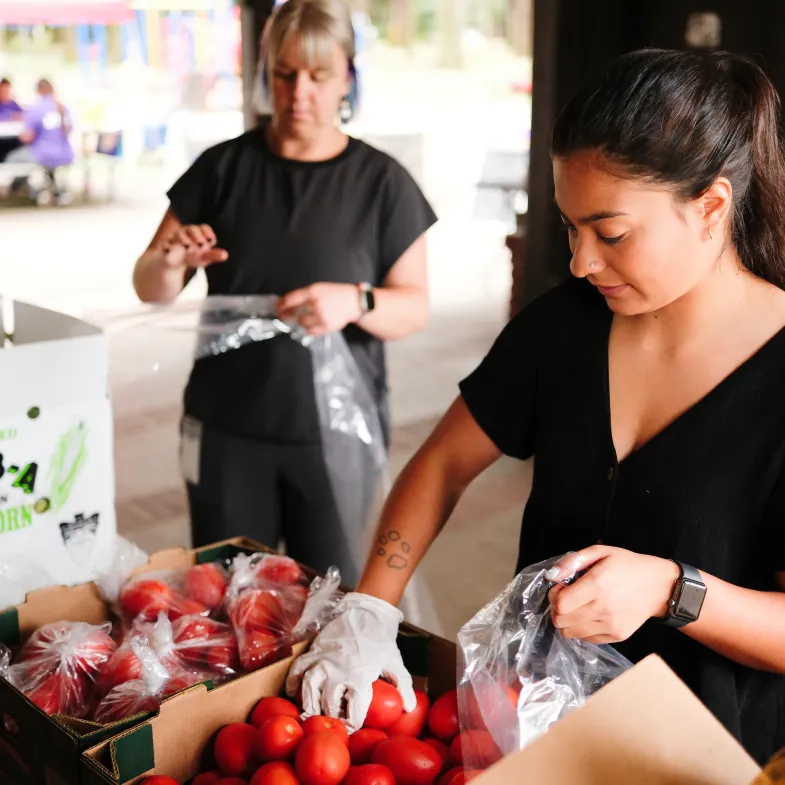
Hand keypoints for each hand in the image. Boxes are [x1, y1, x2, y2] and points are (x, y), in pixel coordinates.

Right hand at [161, 224, 227, 269]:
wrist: (175, 262)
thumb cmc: (193, 256)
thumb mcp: (204, 257)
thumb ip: (214, 255)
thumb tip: (226, 255)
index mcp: (198, 233)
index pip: (204, 228)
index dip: (208, 233)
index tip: (211, 241)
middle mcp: (187, 232)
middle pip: (193, 229)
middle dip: (198, 235)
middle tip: (202, 244)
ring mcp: (176, 237)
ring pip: (179, 233)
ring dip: (184, 239)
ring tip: (188, 246)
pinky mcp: (166, 245)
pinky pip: (166, 243)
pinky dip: (168, 246)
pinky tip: (170, 249)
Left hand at [277, 283, 361, 335]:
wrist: (353, 302)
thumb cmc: (335, 293)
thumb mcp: (319, 287)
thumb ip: (304, 294)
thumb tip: (287, 302)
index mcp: (313, 292)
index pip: (290, 299)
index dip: (281, 304)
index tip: (278, 306)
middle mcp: (316, 304)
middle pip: (293, 312)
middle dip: (286, 314)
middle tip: (282, 316)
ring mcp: (321, 317)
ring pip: (301, 323)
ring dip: (299, 321)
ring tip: (301, 318)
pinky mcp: (326, 327)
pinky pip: (310, 331)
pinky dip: (308, 328)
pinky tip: (310, 324)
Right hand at [286, 592, 415, 731]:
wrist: (366, 612)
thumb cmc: (381, 640)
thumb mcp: (395, 663)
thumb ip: (403, 686)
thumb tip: (408, 708)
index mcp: (359, 677)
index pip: (353, 712)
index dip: (353, 724)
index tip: (352, 728)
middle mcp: (338, 671)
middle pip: (328, 704)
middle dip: (331, 717)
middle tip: (332, 723)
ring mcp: (323, 660)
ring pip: (309, 689)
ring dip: (309, 704)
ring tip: (310, 713)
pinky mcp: (314, 650)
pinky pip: (297, 669)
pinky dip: (292, 681)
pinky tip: (293, 690)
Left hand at [548, 545, 679, 643]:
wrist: (659, 586)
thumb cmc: (627, 565)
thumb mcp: (600, 552)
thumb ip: (572, 561)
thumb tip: (551, 576)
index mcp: (598, 585)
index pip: (561, 603)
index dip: (554, 596)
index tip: (560, 587)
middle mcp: (603, 608)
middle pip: (561, 621)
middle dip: (556, 609)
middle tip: (566, 598)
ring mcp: (611, 625)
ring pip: (570, 633)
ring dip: (566, 621)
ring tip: (577, 607)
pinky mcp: (617, 636)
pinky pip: (586, 639)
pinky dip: (581, 628)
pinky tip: (589, 615)